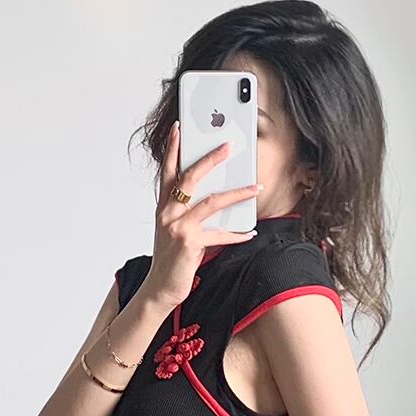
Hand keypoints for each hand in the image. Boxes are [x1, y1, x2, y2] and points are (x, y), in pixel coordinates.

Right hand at [140, 120, 261, 309]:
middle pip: (191, 177)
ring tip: (255, 187)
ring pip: (212, 202)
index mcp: (163, 207)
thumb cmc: (171, 258)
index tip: (179, 128)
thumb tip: (218, 197)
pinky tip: (250, 232)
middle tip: (229, 146)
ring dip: (237, 193)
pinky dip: (237, 234)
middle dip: (211, 159)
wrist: (160, 288)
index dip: (172, 148)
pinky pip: (220, 233)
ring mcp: (178, 227)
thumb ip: (189, 212)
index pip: (167, 171)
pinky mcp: (190, 243)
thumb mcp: (175, 230)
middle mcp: (168, 213)